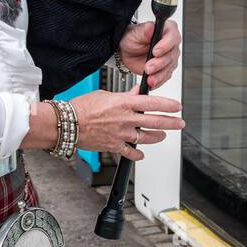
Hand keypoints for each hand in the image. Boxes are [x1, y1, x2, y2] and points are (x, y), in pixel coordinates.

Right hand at [68, 89, 183, 160]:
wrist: (66, 124)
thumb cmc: (82, 107)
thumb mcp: (106, 95)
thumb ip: (125, 95)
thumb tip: (137, 91)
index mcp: (124, 103)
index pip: (153, 103)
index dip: (168, 105)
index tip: (177, 106)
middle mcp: (126, 119)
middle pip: (156, 121)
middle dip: (172, 123)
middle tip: (180, 123)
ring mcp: (121, 134)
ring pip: (147, 137)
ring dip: (158, 137)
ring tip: (162, 135)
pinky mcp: (114, 146)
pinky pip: (131, 152)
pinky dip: (138, 154)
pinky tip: (141, 153)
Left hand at [117, 20, 180, 89]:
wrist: (127, 52)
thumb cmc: (133, 39)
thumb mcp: (135, 33)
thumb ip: (144, 31)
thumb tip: (150, 27)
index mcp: (167, 30)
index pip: (172, 37)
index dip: (165, 45)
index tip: (155, 52)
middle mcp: (171, 44)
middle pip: (171, 55)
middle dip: (159, 63)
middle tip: (148, 67)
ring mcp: (170, 57)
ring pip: (169, 68)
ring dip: (159, 74)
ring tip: (149, 78)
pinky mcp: (166, 69)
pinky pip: (165, 77)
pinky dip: (158, 81)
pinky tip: (151, 82)